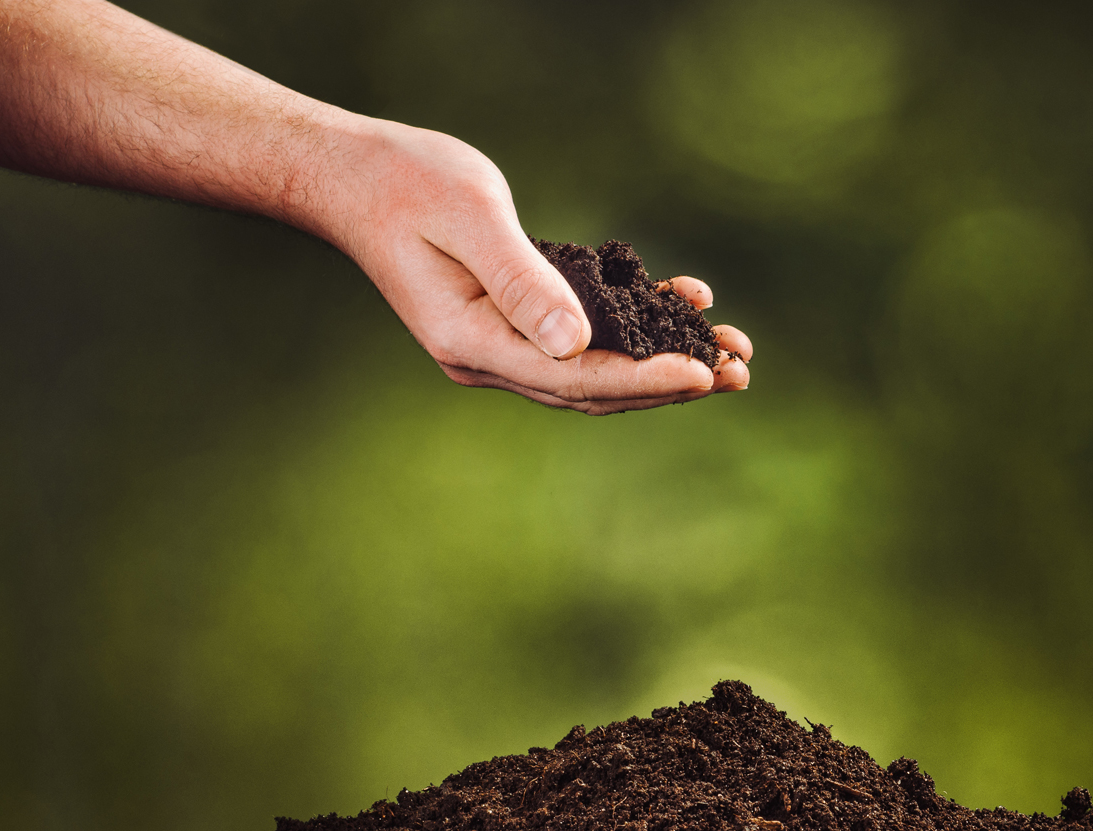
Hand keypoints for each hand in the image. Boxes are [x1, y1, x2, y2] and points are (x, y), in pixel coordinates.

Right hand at [315, 121, 751, 414]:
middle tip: (741, 373)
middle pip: (593, 389)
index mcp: (472, 341)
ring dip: (661, 363)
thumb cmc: (405, 183)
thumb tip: (577, 341)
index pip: (574, 377)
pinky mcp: (511, 321)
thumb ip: (522, 279)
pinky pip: (581, 340)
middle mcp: (488, 356)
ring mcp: (499, 344)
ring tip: (728, 354)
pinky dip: (632, 329)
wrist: (352, 178)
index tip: (703, 372)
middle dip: (670, 382)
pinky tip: (677, 301)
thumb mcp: (470, 217)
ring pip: (593, 371)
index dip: (643, 378)